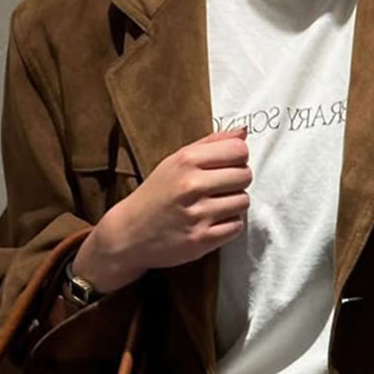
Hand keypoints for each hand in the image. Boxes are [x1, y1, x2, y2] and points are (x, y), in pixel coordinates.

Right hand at [72, 128, 251, 291]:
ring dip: (234, 204)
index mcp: (186, 161)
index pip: (238, 150)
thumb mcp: (175, 161)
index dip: (238, 157)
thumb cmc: (156, 194)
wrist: (129, 233)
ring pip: (243, 201)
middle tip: (221, 187)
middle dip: (238, 181)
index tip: (229, 164)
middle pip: (245, 175)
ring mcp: (198, 214)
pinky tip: (212, 221)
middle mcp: (192, 185)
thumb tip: (242, 133)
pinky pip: (236, 226)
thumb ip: (210, 144)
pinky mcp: (202, 239)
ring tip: (215, 205)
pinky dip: (229, 224)